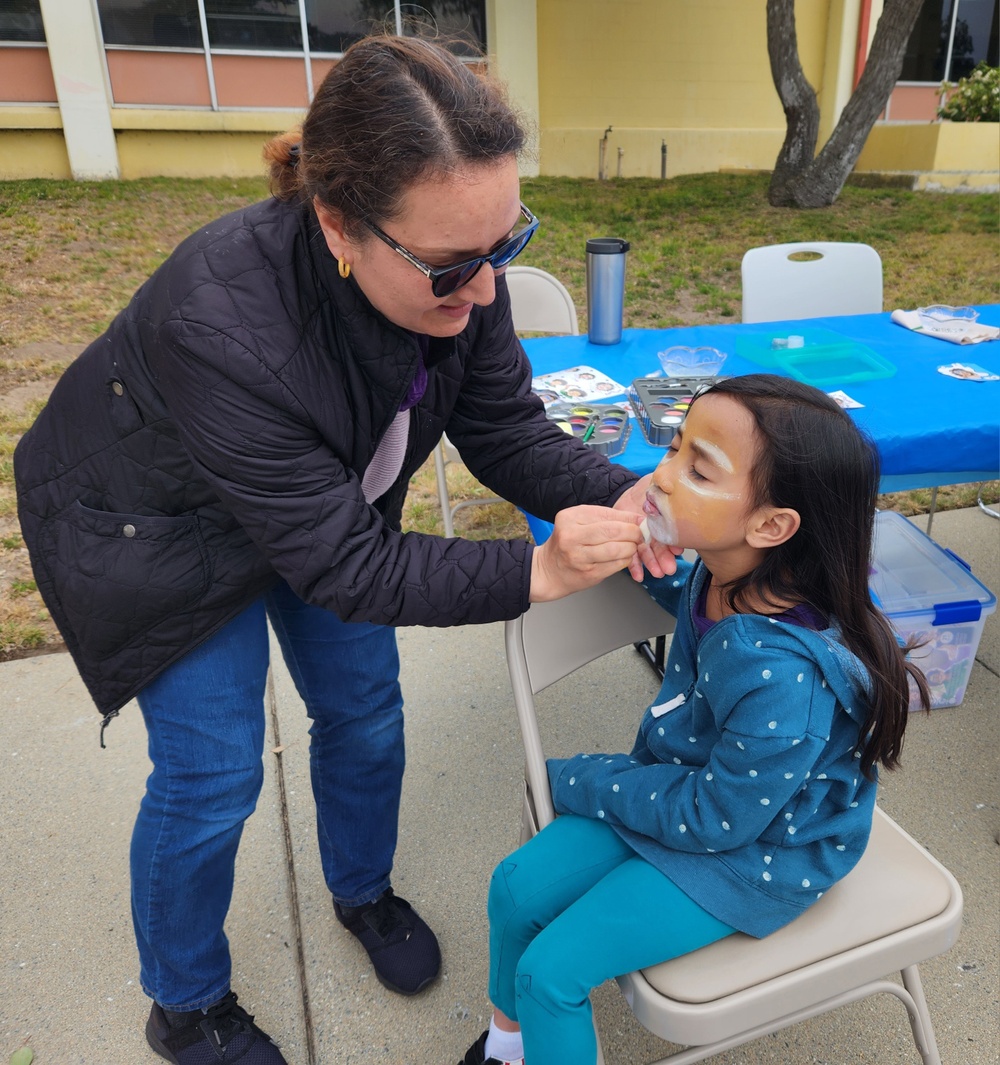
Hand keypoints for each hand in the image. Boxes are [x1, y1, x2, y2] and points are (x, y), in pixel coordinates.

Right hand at [529, 505, 643, 602]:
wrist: (548, 571)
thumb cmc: (567, 545)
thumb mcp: (579, 523)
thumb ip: (606, 519)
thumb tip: (637, 519)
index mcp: (570, 517)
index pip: (608, 514)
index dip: (629, 518)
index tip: (640, 522)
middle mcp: (571, 536)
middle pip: (614, 531)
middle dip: (634, 532)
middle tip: (640, 534)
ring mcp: (579, 557)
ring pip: (617, 549)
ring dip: (632, 547)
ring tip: (632, 546)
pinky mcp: (588, 573)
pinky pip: (616, 565)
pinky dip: (626, 560)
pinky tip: (624, 557)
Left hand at [613, 476, 681, 581]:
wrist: (623, 490)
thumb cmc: (647, 487)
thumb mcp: (659, 482)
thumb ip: (668, 484)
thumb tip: (675, 481)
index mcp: (665, 518)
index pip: (670, 531)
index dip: (674, 541)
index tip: (678, 550)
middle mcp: (655, 530)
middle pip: (660, 545)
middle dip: (665, 558)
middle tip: (669, 568)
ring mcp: (641, 537)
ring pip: (647, 552)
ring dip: (653, 564)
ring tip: (657, 573)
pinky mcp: (628, 541)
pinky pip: (630, 555)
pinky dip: (635, 566)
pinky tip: (639, 576)